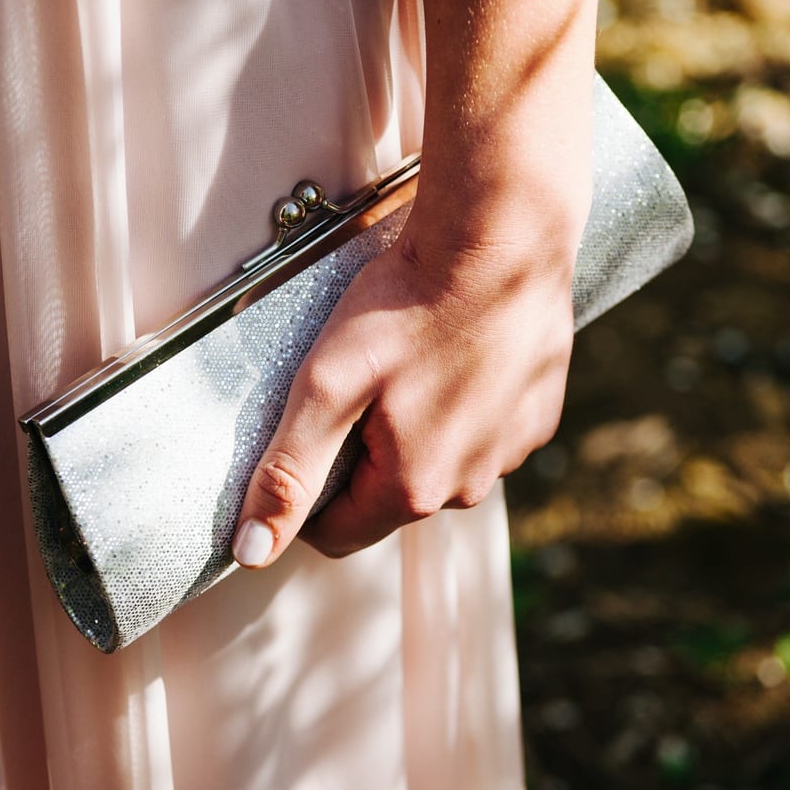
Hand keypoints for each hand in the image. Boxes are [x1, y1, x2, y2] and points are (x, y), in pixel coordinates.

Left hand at [231, 212, 577, 564]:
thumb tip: (252, 550)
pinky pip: (486, 436)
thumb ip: (288, 471)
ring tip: (414, 363)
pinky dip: (466, 407)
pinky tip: (456, 357)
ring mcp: (511, 455)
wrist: (501, 239)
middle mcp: (470, 488)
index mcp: (414, 489)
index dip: (309, 492)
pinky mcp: (538, 421)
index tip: (311, 433)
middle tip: (363, 382)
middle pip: (391, 499)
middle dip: (368, 454)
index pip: (336, 533)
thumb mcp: (326, 383)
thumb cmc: (410, 304)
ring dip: (421, 432)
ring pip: (442, 467)